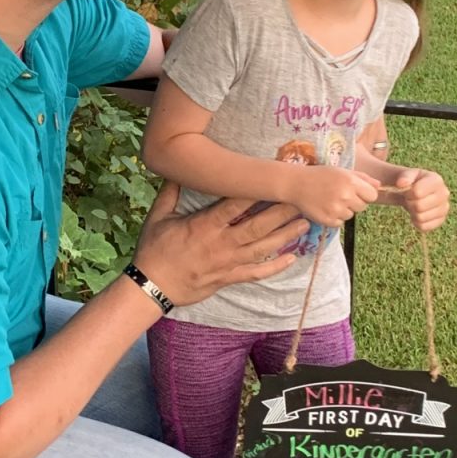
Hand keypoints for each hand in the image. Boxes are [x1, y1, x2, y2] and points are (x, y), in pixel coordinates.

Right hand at [134, 182, 307, 306]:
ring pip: (262, 248)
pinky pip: (255, 273)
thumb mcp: (157, 217)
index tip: (273, 179)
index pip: (235, 204)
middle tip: (301, 201)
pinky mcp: (228, 278)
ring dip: (285, 236)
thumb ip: (169, 193)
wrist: (151, 287)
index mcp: (204, 225)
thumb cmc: (153, 250)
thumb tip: (176, 171)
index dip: (256, 192)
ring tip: (305, 224)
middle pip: (257, 226)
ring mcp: (227, 263)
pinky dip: (274, 268)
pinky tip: (292, 259)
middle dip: (280, 213)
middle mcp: (221, 243)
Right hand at [290, 164, 381, 228]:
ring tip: (330, 200)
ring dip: (344, 210)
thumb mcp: (342, 171)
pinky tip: (325, 207)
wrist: (296, 183)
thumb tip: (379, 186)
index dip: (365, 194)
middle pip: (362, 207)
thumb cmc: (320, 175)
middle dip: (354, 202)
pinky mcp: (328, 220)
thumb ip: (362, 178)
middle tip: (340, 195)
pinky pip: (340, 223)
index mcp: (351, 182)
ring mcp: (336, 209)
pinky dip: (334, 217)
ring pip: (351, 215)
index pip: (372, 196)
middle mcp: (345, 196)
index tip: (356, 192)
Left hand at [387, 168, 449, 231]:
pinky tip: (417, 214)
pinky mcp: (441, 220)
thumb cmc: (412, 182)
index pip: (417, 192)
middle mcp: (444, 193)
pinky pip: (424, 227)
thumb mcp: (407, 175)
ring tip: (414, 205)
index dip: (407, 193)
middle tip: (410, 199)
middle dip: (409, 203)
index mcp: (436, 180)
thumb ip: (404, 176)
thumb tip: (401, 183)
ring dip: (413, 213)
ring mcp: (444, 208)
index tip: (408, 191)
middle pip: (419, 206)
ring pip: (421, 218)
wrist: (416, 192)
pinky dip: (417, 222)